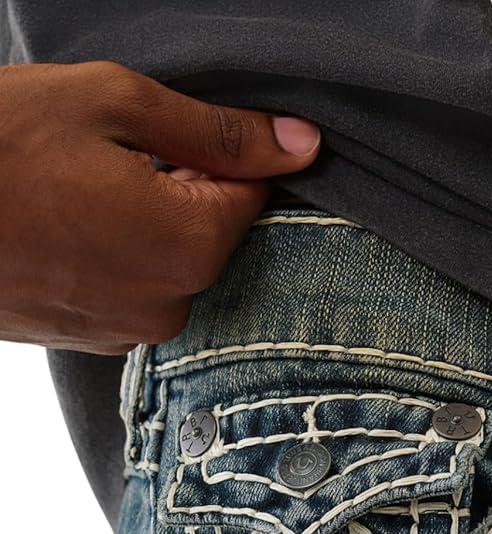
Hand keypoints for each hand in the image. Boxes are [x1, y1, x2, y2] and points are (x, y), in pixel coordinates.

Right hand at [0, 60, 320, 353]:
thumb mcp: (113, 105)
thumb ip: (216, 130)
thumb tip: (301, 142)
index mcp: (191, 247)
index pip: (252, 191)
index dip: (215, 150)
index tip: (165, 130)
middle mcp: (171, 305)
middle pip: (212, 232)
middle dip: (178, 186)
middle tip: (104, 154)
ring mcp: (128, 332)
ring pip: (167, 260)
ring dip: (140, 220)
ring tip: (73, 189)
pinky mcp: (92, 341)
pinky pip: (128, 286)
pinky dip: (109, 252)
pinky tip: (61, 222)